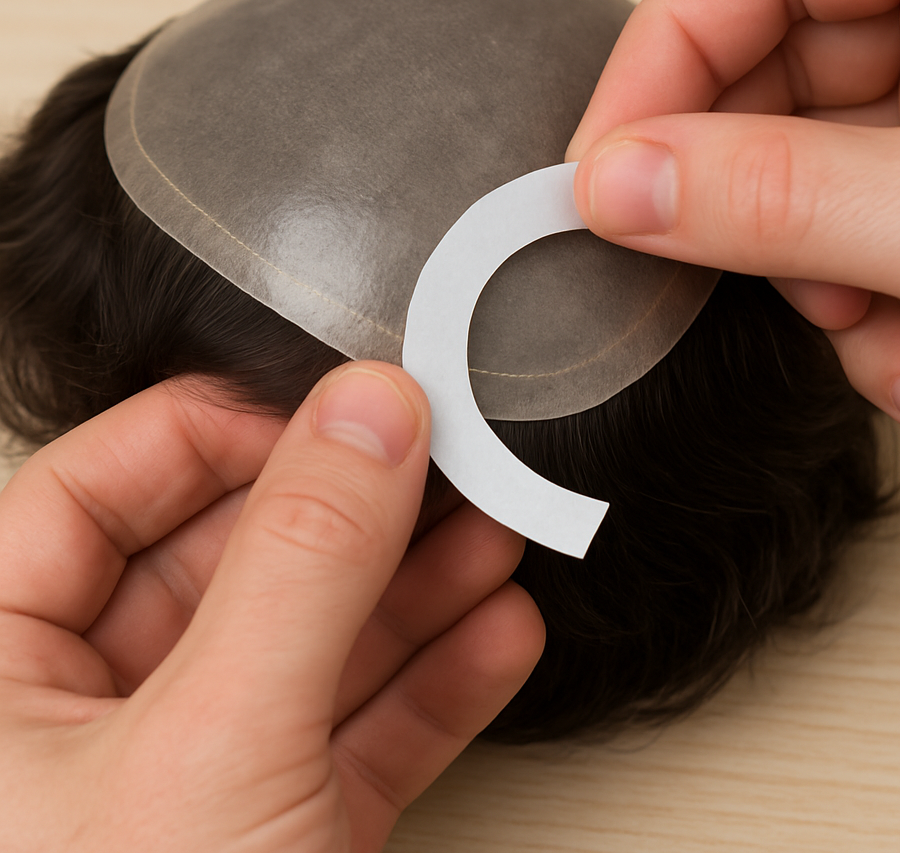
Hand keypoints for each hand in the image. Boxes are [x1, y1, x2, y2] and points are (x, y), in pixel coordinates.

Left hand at [0, 365, 543, 851]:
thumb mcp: (215, 746)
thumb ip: (301, 565)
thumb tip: (369, 415)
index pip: (91, 494)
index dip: (213, 434)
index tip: (331, 411)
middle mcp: (83, 727)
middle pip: (226, 564)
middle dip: (352, 516)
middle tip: (440, 461)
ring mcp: (189, 788)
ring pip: (307, 647)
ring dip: (413, 592)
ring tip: (492, 533)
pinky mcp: (279, 841)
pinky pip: (357, 736)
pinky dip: (432, 687)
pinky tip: (495, 634)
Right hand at [568, 0, 899, 439]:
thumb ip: (778, 195)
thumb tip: (617, 182)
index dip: (668, 50)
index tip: (606, 160)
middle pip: (778, 72)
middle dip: (739, 189)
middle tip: (680, 257)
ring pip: (811, 179)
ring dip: (816, 283)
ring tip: (868, 343)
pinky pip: (864, 245)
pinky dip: (873, 326)